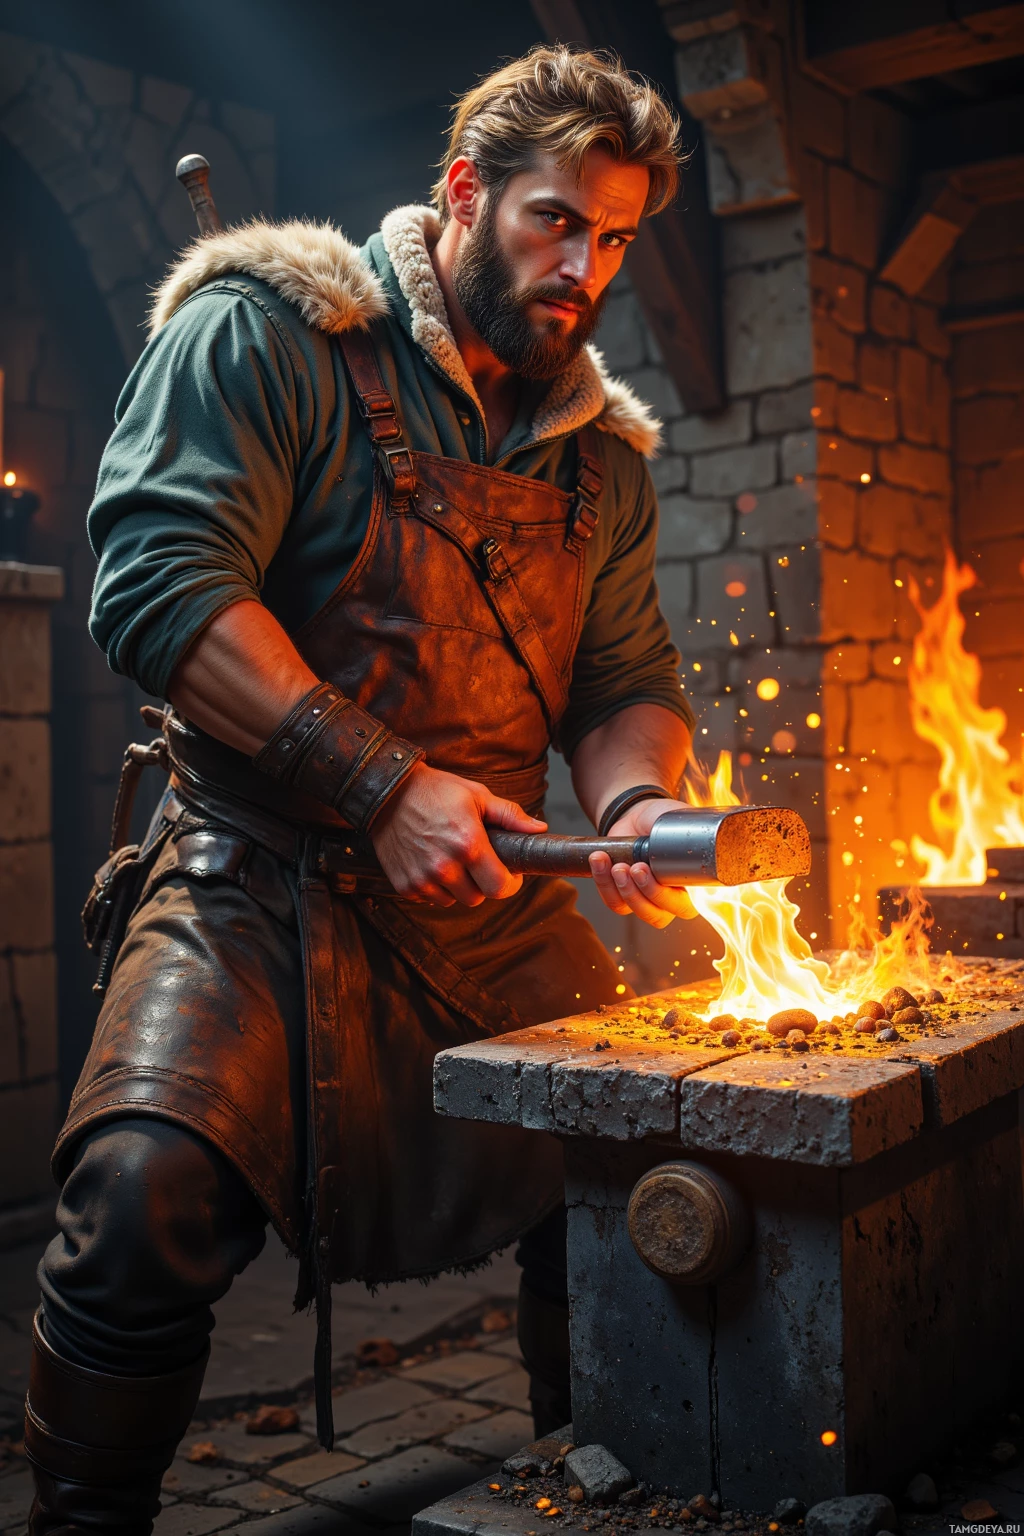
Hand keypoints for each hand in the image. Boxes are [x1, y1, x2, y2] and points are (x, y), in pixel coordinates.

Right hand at [371, 763, 545, 905]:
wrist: (387, 792)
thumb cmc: (435, 791)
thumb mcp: (477, 795)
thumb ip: (510, 816)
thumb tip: (539, 830)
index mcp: (469, 844)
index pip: (500, 887)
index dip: (509, 883)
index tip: (508, 874)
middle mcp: (445, 866)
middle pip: (477, 898)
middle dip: (482, 883)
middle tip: (476, 862)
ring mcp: (422, 878)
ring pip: (453, 901)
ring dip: (457, 887)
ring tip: (451, 859)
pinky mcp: (404, 884)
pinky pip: (429, 898)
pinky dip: (434, 887)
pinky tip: (430, 862)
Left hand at [589, 797, 696, 927]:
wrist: (637, 814)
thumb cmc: (662, 818)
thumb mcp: (679, 819)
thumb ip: (694, 829)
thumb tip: (712, 832)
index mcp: (689, 887)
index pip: (684, 908)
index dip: (666, 898)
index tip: (649, 869)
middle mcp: (667, 900)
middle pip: (656, 916)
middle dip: (641, 893)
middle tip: (633, 867)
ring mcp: (642, 899)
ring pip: (631, 910)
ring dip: (619, 888)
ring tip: (613, 862)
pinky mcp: (620, 895)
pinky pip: (612, 900)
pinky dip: (602, 882)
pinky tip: (599, 860)